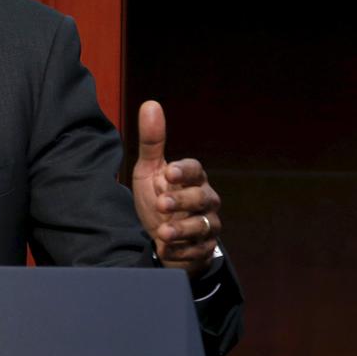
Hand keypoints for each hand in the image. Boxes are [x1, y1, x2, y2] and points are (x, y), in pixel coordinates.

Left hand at [132, 101, 220, 276]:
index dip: (185, 171)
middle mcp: (205, 200)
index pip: (196, 170)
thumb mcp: (149, 170)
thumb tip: (150, 104)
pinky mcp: (203, 249)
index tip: (169, 172)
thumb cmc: (158, 195)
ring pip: (202, 227)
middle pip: (202, 198)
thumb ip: (151, 141)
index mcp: (193, 178)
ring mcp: (207, 225)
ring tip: (162, 231)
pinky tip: (167, 249)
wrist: (161, 234)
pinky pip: (197, 252)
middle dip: (183, 201)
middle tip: (161, 204)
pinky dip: (182, 252)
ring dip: (182, 230)